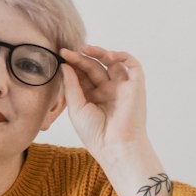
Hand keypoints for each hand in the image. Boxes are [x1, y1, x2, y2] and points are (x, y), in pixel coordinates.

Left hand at [60, 45, 169, 195]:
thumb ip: (71, 85)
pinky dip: (122, 56)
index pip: (82, 76)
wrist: (116, 146)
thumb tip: (65, 65)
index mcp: (93, 98)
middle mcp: (107, 91)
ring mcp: (121, 88)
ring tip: (84, 49)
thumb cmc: (94, 133)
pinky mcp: (136, 86)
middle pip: (94, 68)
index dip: (72, 65)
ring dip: (99, 53)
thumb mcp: (76, 107)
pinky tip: (108, 56)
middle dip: (81, 59)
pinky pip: (133, 65)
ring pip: (111, 63)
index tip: (60, 55)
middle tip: (67, 52)